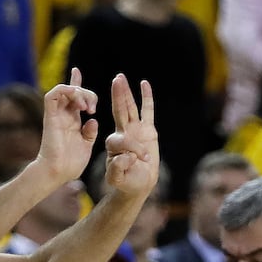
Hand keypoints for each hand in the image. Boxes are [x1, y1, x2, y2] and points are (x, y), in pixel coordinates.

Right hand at [37, 68, 98, 182]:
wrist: (58, 173)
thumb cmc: (71, 164)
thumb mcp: (86, 146)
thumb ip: (90, 133)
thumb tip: (92, 121)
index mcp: (72, 122)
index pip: (74, 97)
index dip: (76, 83)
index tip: (77, 71)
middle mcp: (63, 116)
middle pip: (72, 92)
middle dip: (86, 93)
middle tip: (93, 108)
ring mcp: (55, 115)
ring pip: (62, 90)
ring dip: (77, 91)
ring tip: (87, 106)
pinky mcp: (49, 117)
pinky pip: (52, 95)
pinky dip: (65, 90)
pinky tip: (78, 100)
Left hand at [103, 75, 158, 195]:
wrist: (139, 183)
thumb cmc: (127, 182)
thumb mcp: (118, 179)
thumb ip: (117, 169)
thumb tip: (124, 156)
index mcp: (113, 143)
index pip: (121, 139)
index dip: (131, 149)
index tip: (138, 161)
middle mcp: (123, 132)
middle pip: (119, 111)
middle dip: (118, 95)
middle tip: (116, 80)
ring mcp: (135, 129)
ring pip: (130, 108)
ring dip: (126, 93)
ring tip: (121, 78)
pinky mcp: (148, 130)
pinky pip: (147, 111)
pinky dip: (146, 98)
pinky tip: (144, 84)